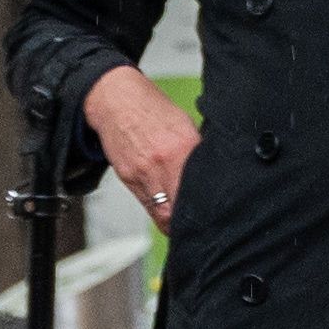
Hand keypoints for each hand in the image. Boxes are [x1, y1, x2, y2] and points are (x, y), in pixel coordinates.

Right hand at [86, 62, 197, 225]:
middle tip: (195, 225)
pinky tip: (164, 207)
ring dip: (171, 222)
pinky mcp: (127, 177)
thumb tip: (211, 172)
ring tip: (180, 223)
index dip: (203, 209)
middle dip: (185, 222)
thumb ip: (197, 151)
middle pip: (175, 210)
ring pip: (159, 213)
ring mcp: (142, 173)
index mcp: (182, 148)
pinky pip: (144, 202)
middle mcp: (161, 163)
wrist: (118, 103)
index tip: (209, 216)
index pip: (196, 190)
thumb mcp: (185, 126)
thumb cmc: (153, 111)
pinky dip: (156, 209)